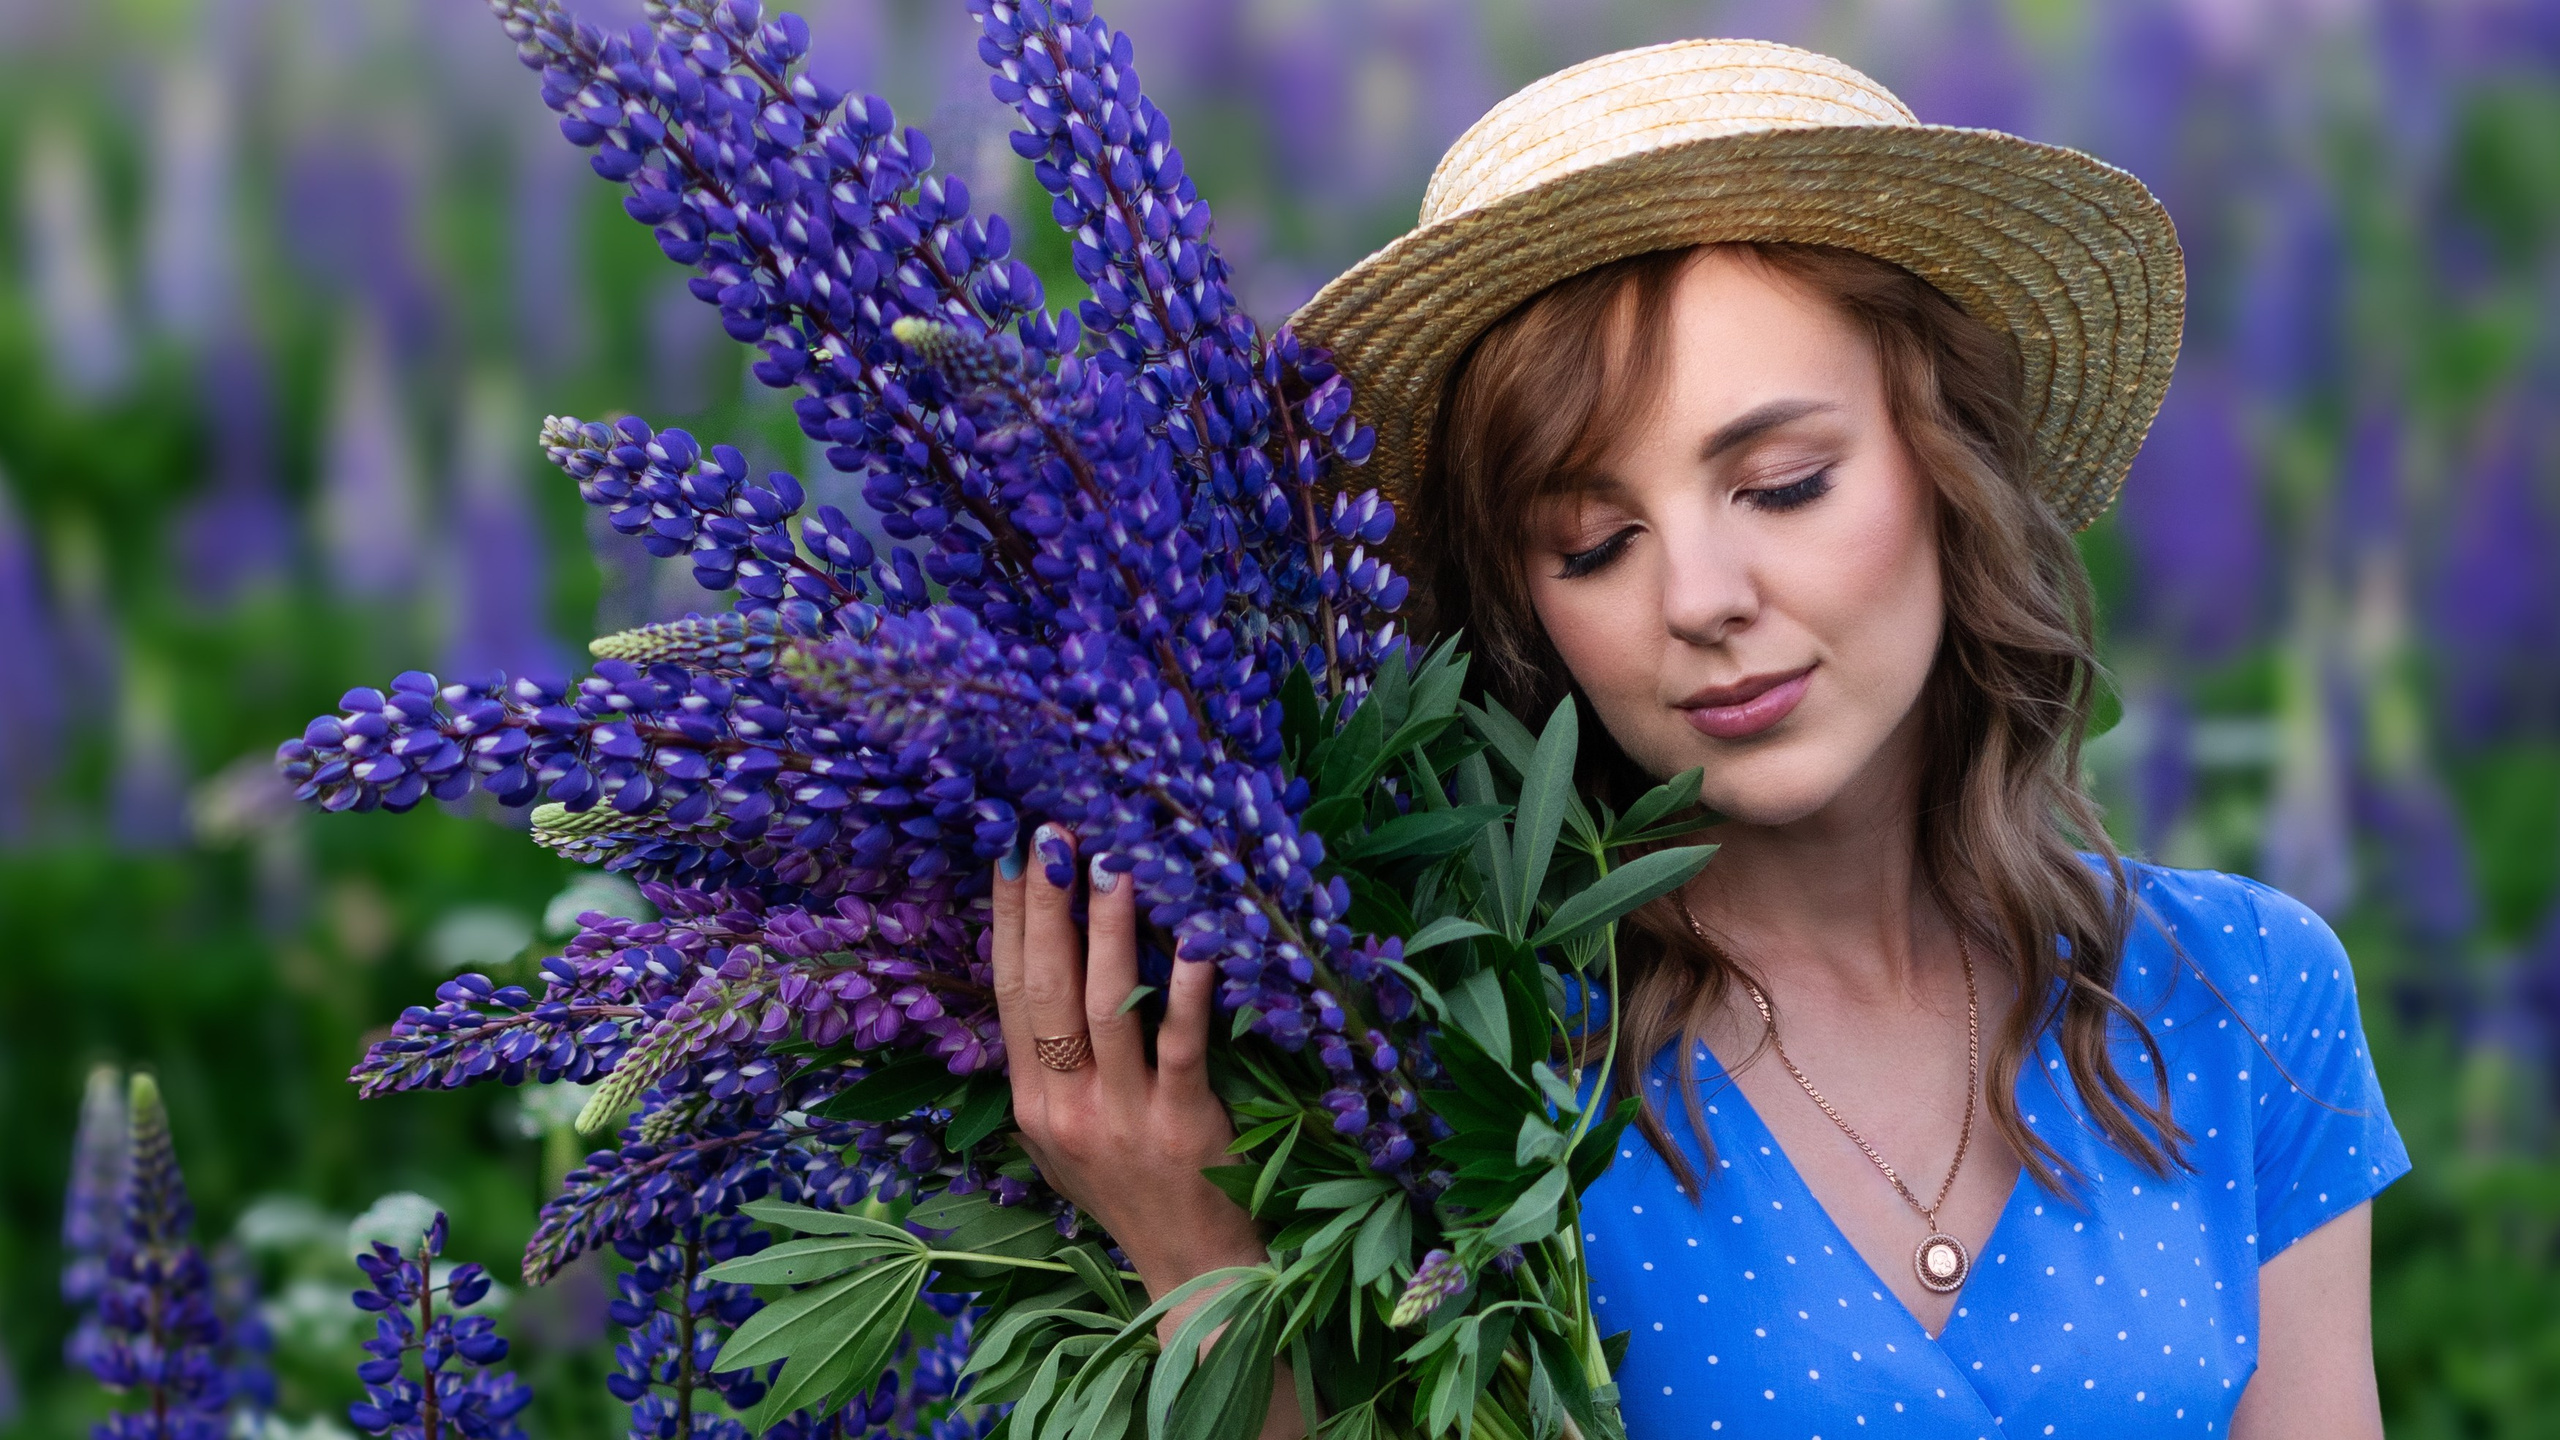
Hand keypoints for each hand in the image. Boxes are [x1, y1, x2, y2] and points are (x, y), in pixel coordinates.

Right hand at [990, 822, 1266, 1311]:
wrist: (1192, 1272)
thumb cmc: (1133, 1194)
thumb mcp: (1067, 1140)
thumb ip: (1052, 1069)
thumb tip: (1044, 971)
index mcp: (1034, 1105)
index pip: (1009, 992)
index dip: (1006, 919)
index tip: (1007, 851)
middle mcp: (1066, 1109)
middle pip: (1045, 988)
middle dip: (1044, 904)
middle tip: (1053, 832)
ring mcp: (1123, 1117)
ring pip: (1105, 1007)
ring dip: (1110, 928)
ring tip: (1115, 860)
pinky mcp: (1185, 1126)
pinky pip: (1182, 1044)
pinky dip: (1187, 987)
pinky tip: (1198, 937)